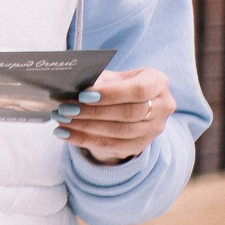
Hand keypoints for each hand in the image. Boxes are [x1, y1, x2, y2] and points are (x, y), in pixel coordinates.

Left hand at [56, 67, 175, 163]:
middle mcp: (163, 107)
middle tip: (65, 109)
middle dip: (93, 112)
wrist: (126, 104)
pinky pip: (112, 146)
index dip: (111, 94)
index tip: (83, 95)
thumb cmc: (117, 85)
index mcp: (158, 82)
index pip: (138, 90)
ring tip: (61, 120)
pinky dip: (84, 140)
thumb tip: (72, 86)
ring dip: (85, 127)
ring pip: (119, 132)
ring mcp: (154, 129)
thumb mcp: (111, 77)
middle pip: (128, 113)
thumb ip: (98, 81)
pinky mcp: (140, 145)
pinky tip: (65, 133)